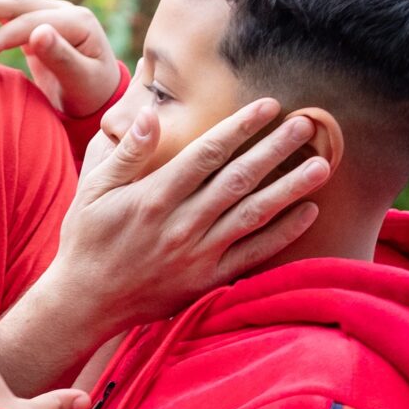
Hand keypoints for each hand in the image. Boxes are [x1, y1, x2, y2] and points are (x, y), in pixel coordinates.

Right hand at [0, 0, 122, 117]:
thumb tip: (38, 32)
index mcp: (78, 21)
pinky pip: (6, 12)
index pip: (31, 24)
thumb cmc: (92, 95)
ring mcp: (49, 14)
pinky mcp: (36, 22)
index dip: (1, 38)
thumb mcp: (81, 80)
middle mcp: (63, 11)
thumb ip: (61, 57)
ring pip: (9, 1)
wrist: (99, 97)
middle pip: (17, 4)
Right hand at [39, 99, 330, 330]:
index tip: (268, 105)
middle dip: (275, 149)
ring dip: (290, 189)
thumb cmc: (87, 239)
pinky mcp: (207, 281)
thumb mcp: (94, 189)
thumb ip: (126, 152)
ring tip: (321, 165)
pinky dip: (283, 234)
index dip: (240, 127)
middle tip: (307, 123)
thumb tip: (151, 112)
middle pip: (238, 180)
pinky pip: (253, 255)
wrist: (86, 303)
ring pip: (253, 216)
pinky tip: (308, 212)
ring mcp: (197, 256)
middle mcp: (180, 226)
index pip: (206, 154)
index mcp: (152, 198)